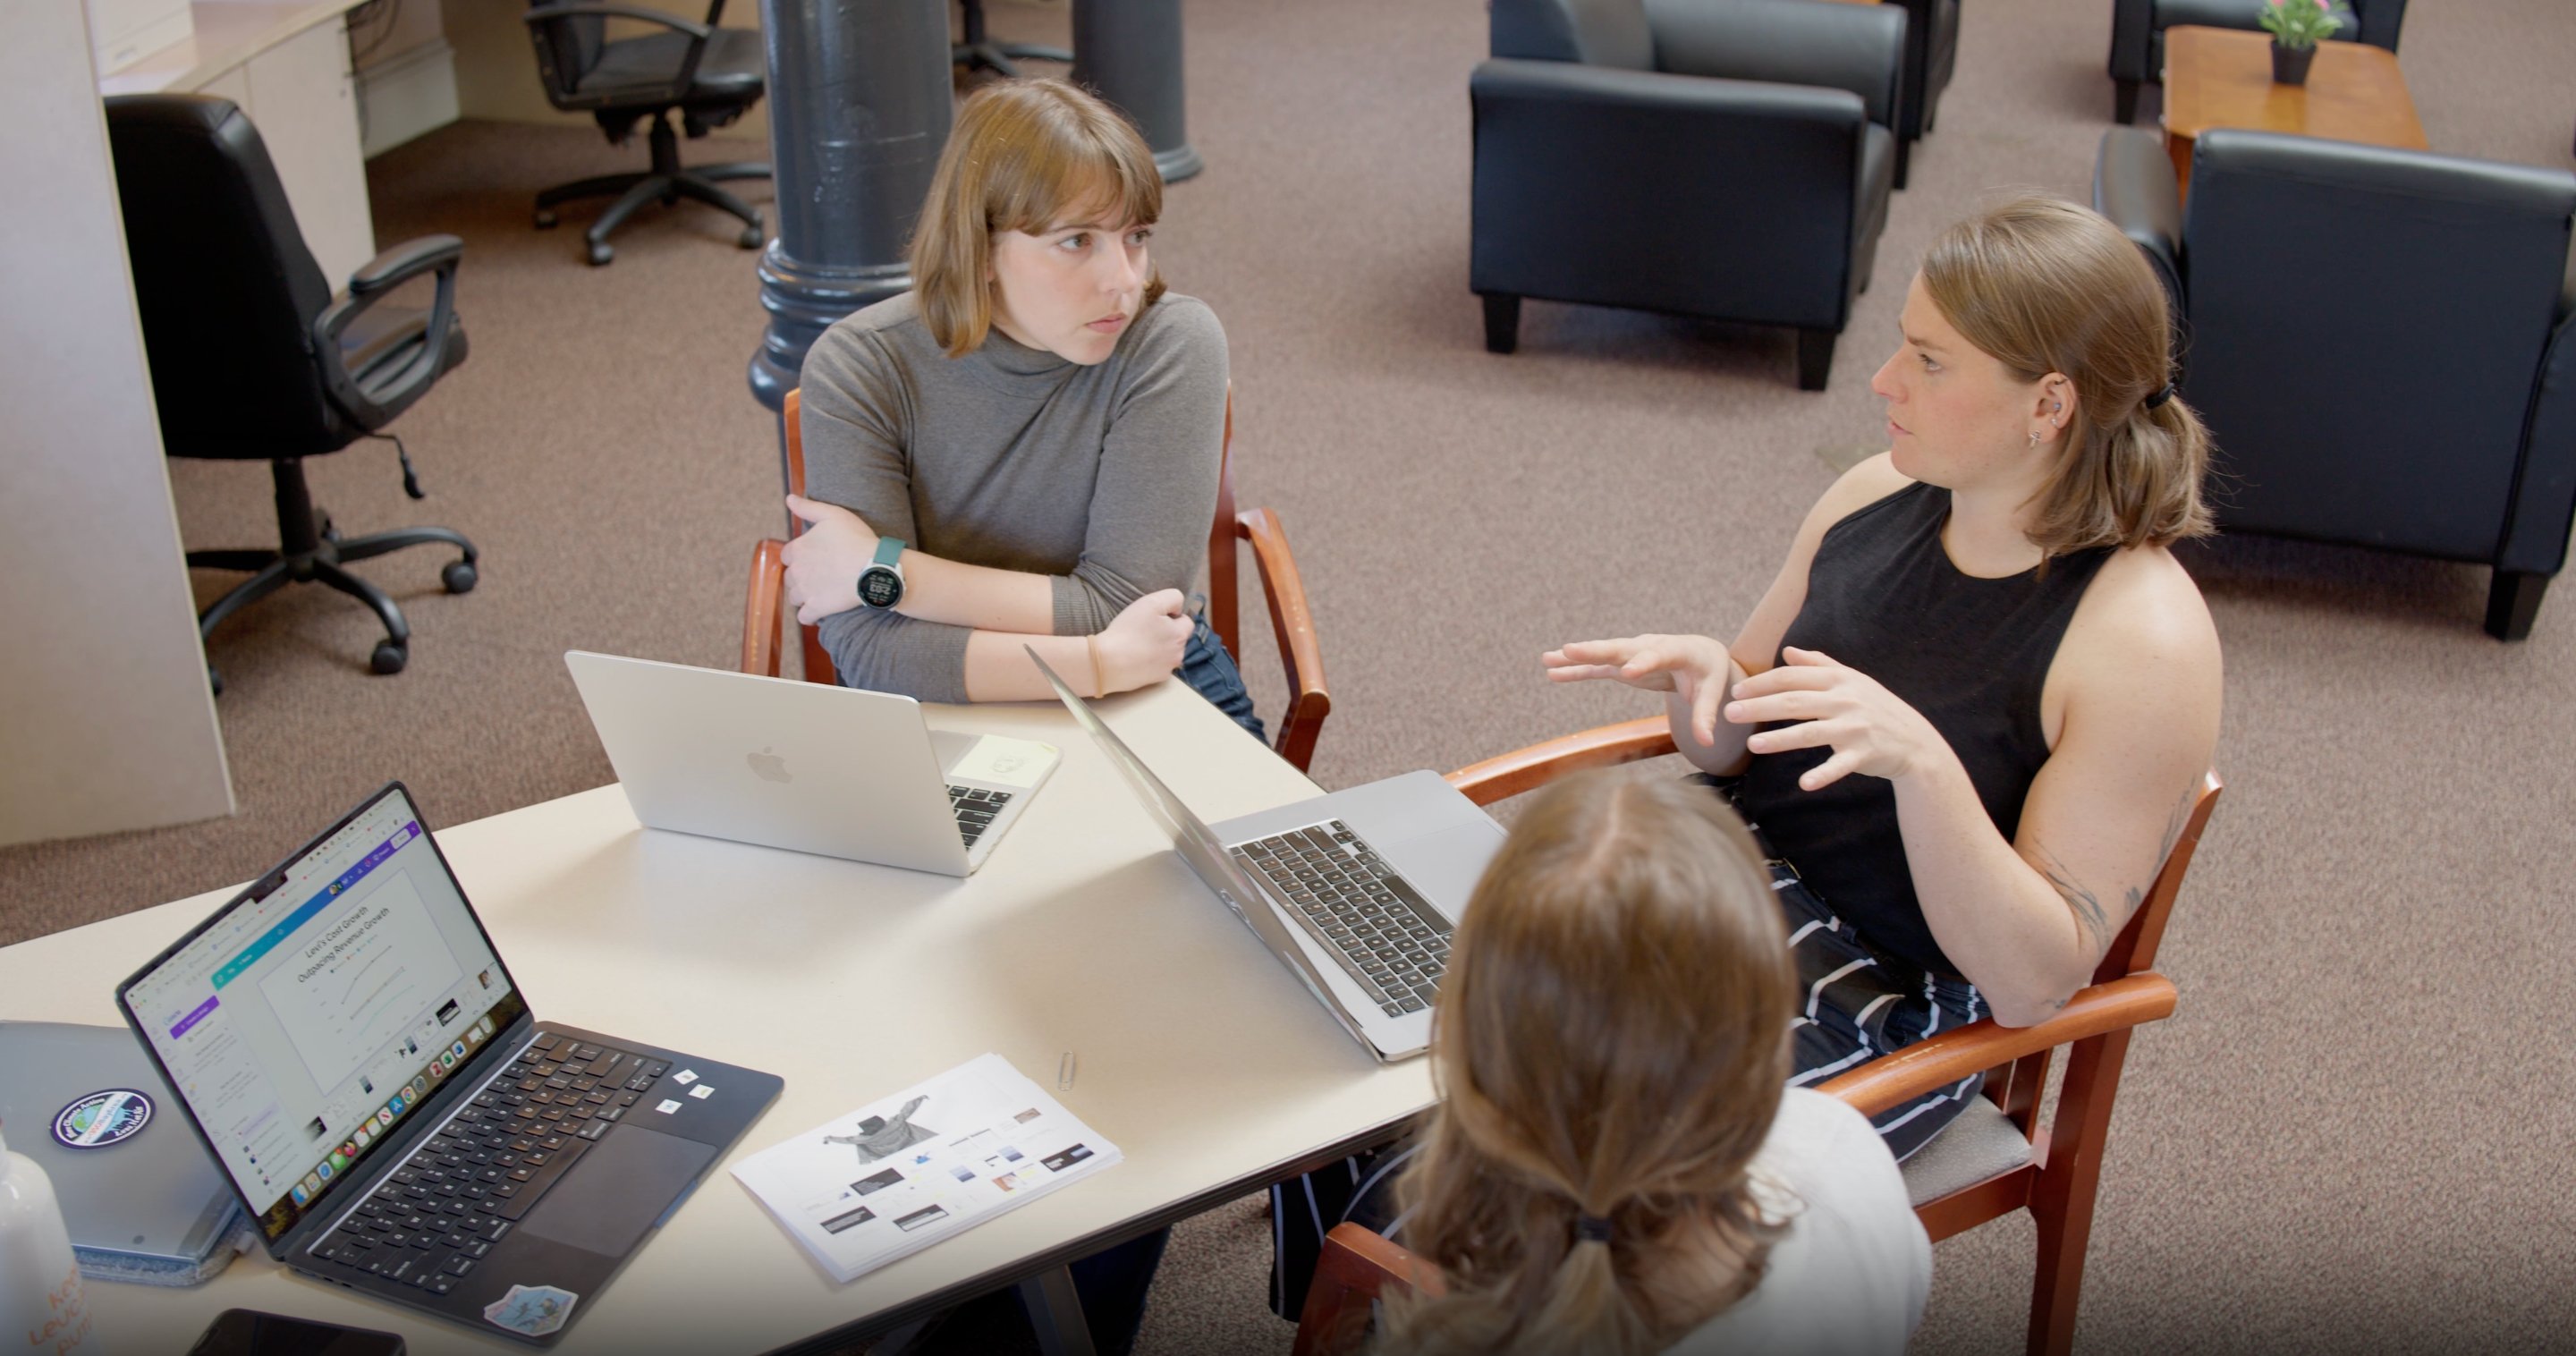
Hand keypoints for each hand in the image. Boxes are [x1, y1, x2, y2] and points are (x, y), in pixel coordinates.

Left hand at [779, 494, 880, 624]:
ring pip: (795, 597)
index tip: (814, 557)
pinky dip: (809, 615)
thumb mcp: (833, 514)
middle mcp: (797, 571)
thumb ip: (808, 508)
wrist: (874, 567)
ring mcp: (806, 592)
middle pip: (790, 577)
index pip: (787, 555)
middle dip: (801, 576)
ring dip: (804, 596)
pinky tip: (819, 611)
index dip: (799, 556)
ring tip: (821, 592)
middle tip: (820, 575)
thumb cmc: (856, 538)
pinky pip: (804, 617)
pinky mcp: (817, 608)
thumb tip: (788, 498)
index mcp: (797, 549)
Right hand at [1093, 589, 1191, 692]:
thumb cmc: (1129, 630)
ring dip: (1159, 648)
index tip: (1154, 617)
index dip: (1171, 616)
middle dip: (1166, 633)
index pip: (1187, 621)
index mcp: (1180, 635)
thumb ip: (1172, 598)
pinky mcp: (1155, 680)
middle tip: (1144, 629)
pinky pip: (1157, 667)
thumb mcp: (1151, 603)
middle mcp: (1179, 654)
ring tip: (1138, 644)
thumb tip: (1178, 609)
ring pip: (1168, 654)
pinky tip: (1135, 658)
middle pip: (1178, 638)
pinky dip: (1150, 662)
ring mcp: (1167, 670)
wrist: (1108, 662)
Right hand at [1542, 633, 1734, 746]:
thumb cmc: (1708, 671)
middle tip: (1570, 649)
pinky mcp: (1622, 665)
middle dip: (1596, 650)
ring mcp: (1633, 654)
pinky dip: (1576, 668)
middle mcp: (1650, 646)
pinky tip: (1552, 671)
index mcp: (1678, 650)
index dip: (1644, 663)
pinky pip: (1596, 667)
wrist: (1701, 653)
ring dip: (1575, 657)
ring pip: (1602, 655)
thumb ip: (1704, 715)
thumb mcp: (1713, 692)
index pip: (1659, 655)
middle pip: (1621, 648)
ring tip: (1547, 659)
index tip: (1628, 672)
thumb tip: (1706, 743)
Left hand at [1724, 646, 1945, 789]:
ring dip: (1781, 740)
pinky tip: (1804, 784)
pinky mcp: (1864, 754)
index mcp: (1839, 680)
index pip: (1793, 677)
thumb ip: (1820, 664)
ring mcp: (1856, 728)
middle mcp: (1846, 701)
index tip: (1737, 690)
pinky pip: (1840, 765)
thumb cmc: (1876, 708)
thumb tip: (1788, 651)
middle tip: (1730, 713)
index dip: (1763, 682)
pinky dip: (1823, 774)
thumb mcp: (1852, 680)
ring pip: (1811, 733)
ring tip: (1752, 745)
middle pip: (1795, 702)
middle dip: (1760, 706)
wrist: (1915, 741)